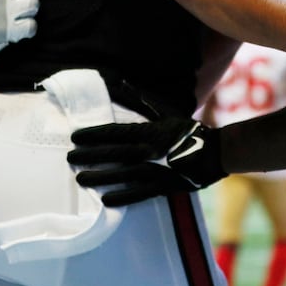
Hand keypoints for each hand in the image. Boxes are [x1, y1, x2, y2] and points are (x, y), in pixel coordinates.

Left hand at [67, 118, 225, 206]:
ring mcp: (156, 171)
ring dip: (99, 177)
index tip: (75, 136)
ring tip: (80, 179)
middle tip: (69, 157)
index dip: (94, 134)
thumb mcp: (166, 113)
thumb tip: (121, 85)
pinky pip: (138, 194)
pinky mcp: (163, 187)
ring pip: (122, 175)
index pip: (115, 132)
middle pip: (114, 153)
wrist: (216, 153)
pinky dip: (122, 197)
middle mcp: (150, 151)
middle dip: (89, 155)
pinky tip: (105, 200)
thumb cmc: (188, 130)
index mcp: (149, 131)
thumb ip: (142, 103)